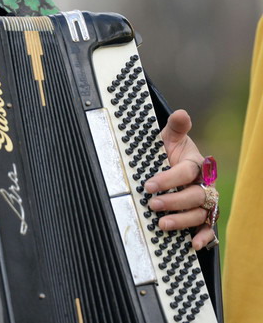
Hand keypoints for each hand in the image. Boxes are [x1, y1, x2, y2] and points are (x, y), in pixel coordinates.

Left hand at [143, 109, 215, 249]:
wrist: (170, 163)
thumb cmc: (169, 152)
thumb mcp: (169, 138)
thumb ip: (175, 128)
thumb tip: (180, 113)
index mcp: (196, 164)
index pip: (187, 172)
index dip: (168, 179)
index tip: (148, 184)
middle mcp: (204, 184)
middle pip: (195, 195)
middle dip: (174, 201)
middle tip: (153, 204)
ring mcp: (204, 202)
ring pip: (200, 213)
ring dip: (182, 220)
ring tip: (162, 224)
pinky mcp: (202, 216)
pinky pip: (208, 229)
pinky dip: (203, 237)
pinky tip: (192, 244)